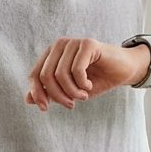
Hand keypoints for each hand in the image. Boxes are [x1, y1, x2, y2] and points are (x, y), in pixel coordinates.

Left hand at [25, 37, 148, 110]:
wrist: (122, 72)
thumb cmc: (95, 80)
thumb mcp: (69, 91)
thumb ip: (49, 93)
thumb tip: (27, 99)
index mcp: (51, 55)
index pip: (34, 75)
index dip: (37, 93)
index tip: (45, 109)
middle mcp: (59, 45)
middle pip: (46, 76)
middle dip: (57, 96)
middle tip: (71, 105)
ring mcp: (73, 42)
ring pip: (60, 74)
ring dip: (72, 92)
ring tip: (83, 96)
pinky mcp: (88, 44)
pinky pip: (76, 70)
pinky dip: (81, 84)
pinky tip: (89, 85)